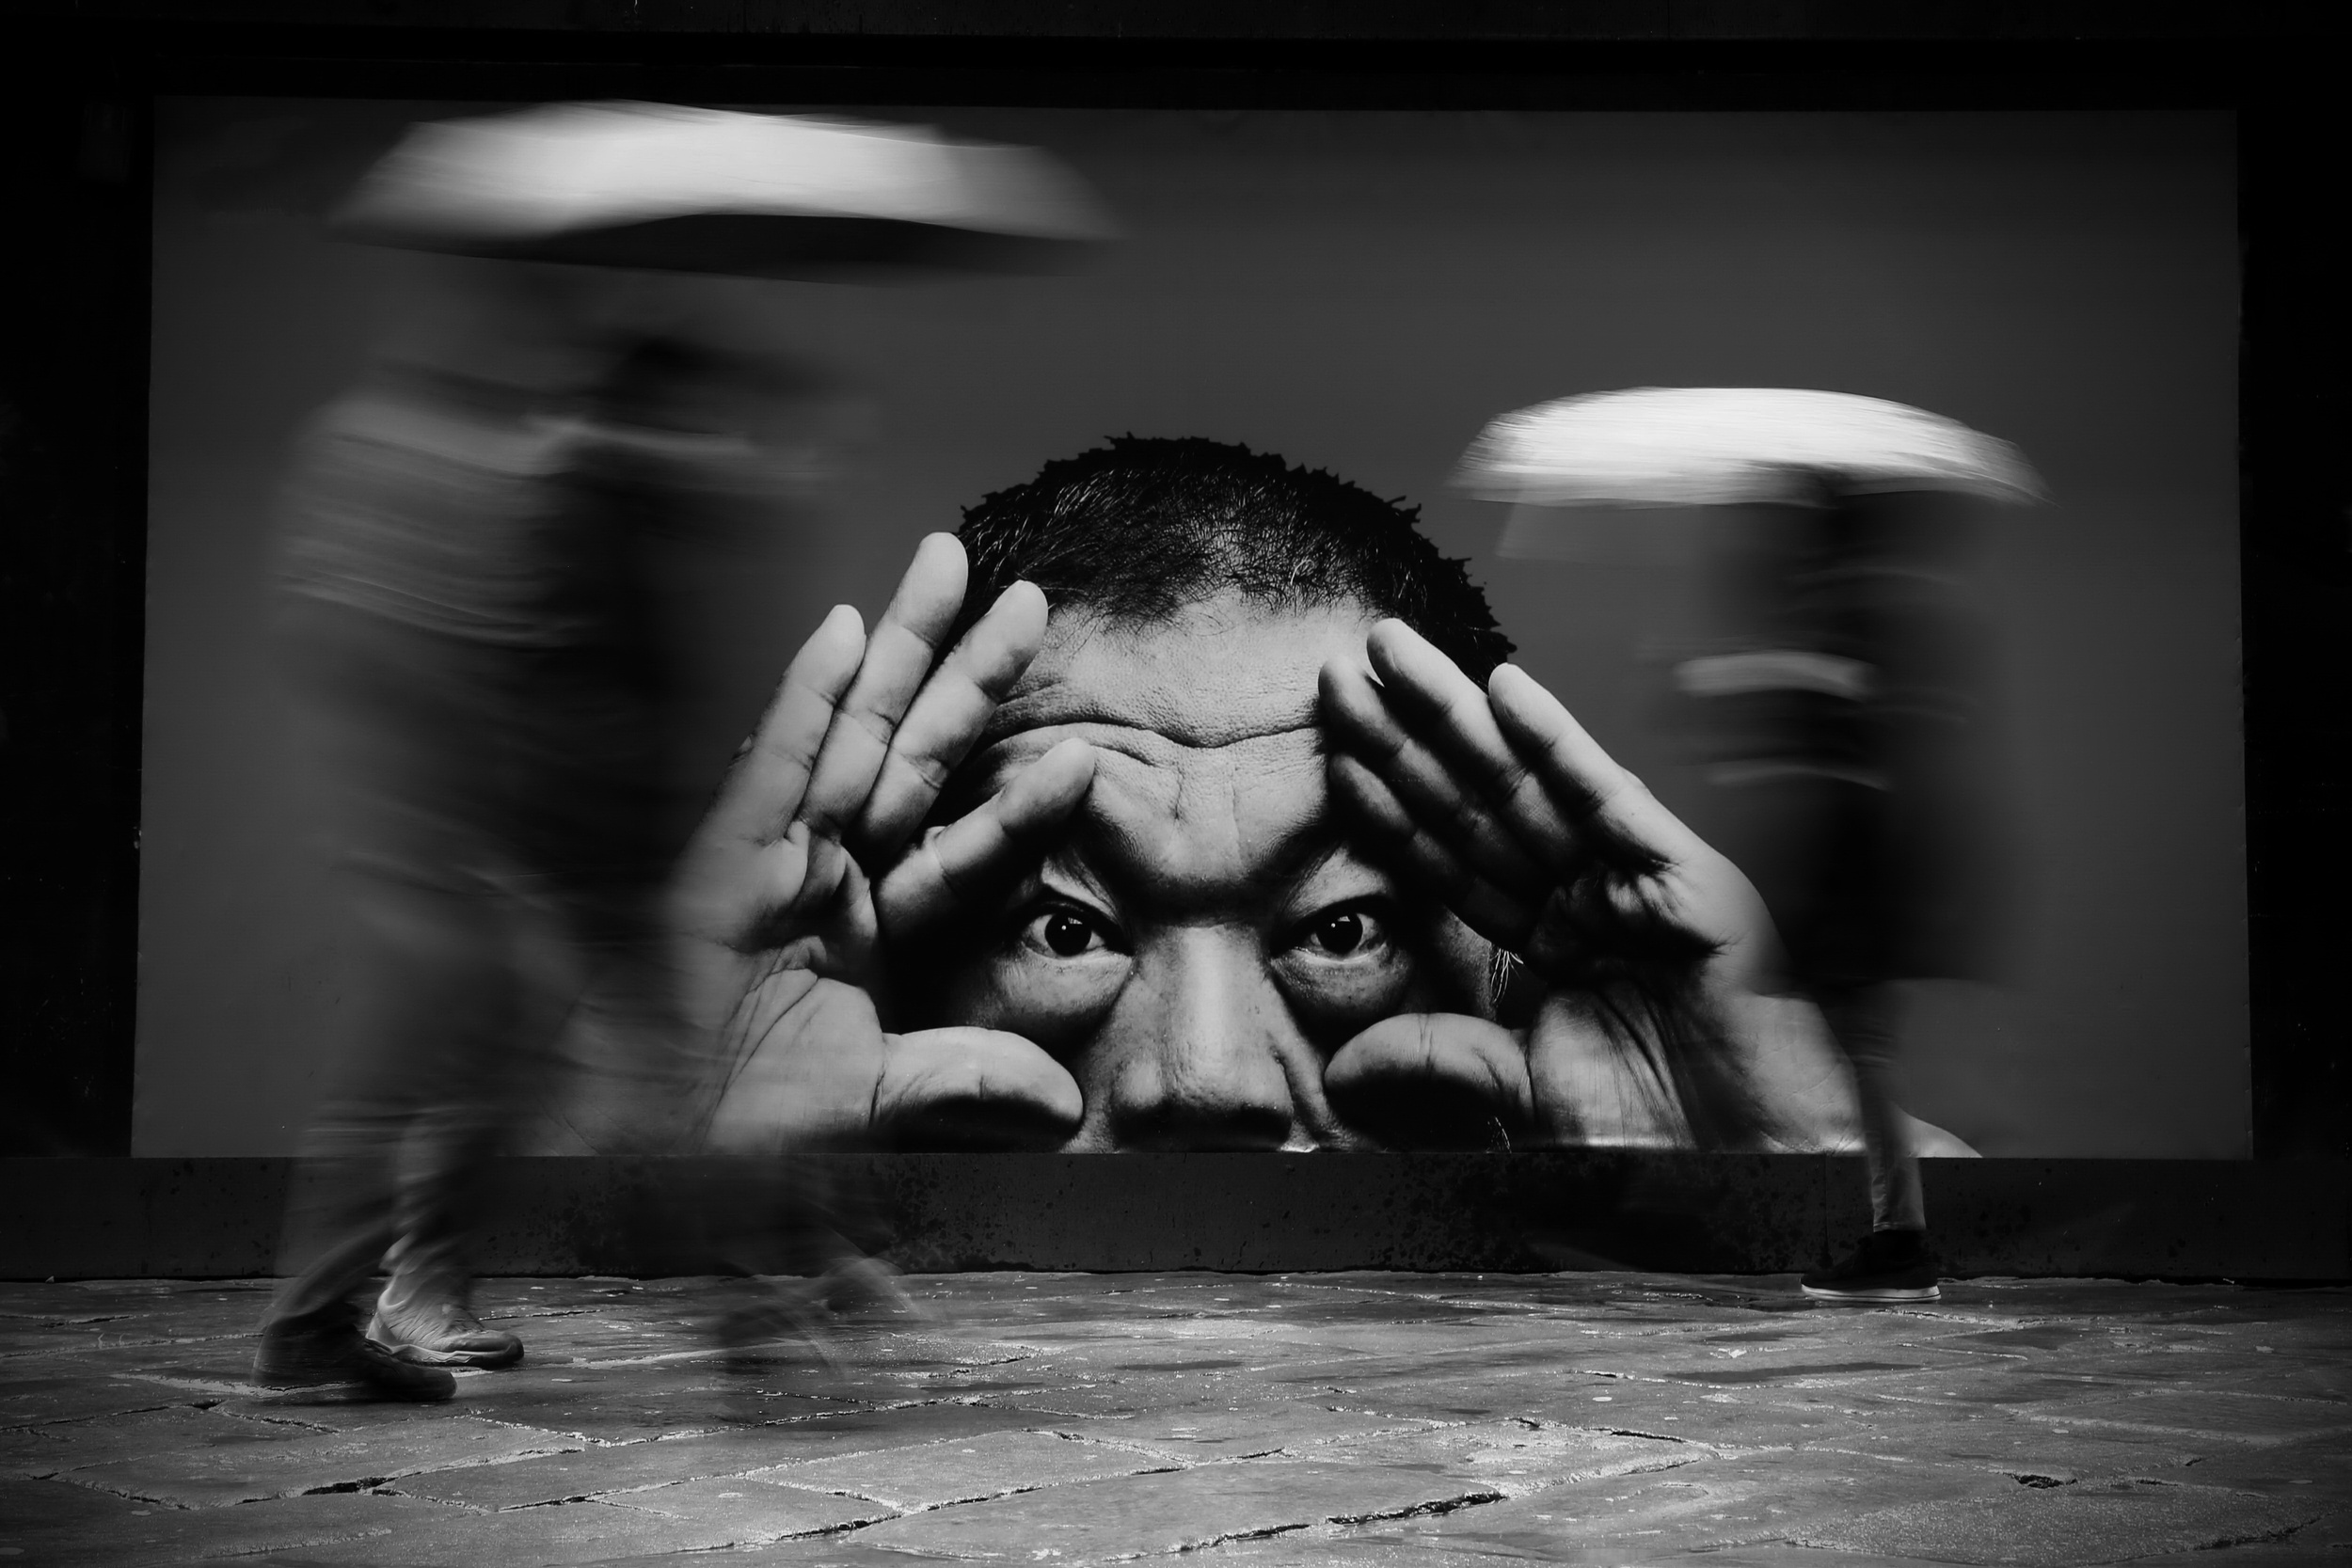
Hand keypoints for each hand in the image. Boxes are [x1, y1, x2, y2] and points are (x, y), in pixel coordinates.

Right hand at [670, 534, 1096, 1151]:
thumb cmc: (727, 1139)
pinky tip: (841, 630)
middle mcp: (825, 882)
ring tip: (948, 563)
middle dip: (968, 675)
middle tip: (1030, 595)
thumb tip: (1062, 1107)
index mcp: (868, 936)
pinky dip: (802, 700)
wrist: (619, 1159)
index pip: (965, 856)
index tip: (1085, 757)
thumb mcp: (865, 1108)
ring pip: (851, 739)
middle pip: (916, 761)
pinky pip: (766, 768)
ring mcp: (766, 862)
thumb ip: (960, 1088)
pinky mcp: (708, 861)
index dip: (1022, 808)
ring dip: (899, 652)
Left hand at [1317, 619, 1810, 1149]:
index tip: (1333, 746)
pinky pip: (1611, 801)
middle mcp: (1589, 900)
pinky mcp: (1689, 881)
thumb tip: (1345, 1068)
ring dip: (1457, 713)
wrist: (1772, 1173)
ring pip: (1528, 784)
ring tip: (1391, 653)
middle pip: (1477, 803)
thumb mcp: (1525, 1098)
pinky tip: (1506, 689)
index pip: (1452, 857)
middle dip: (1407, 734)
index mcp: (1554, 943)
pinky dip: (1559, 744)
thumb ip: (1444, 1063)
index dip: (1391, 801)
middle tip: (1340, 666)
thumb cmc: (1670, 1143)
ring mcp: (1638, 883)